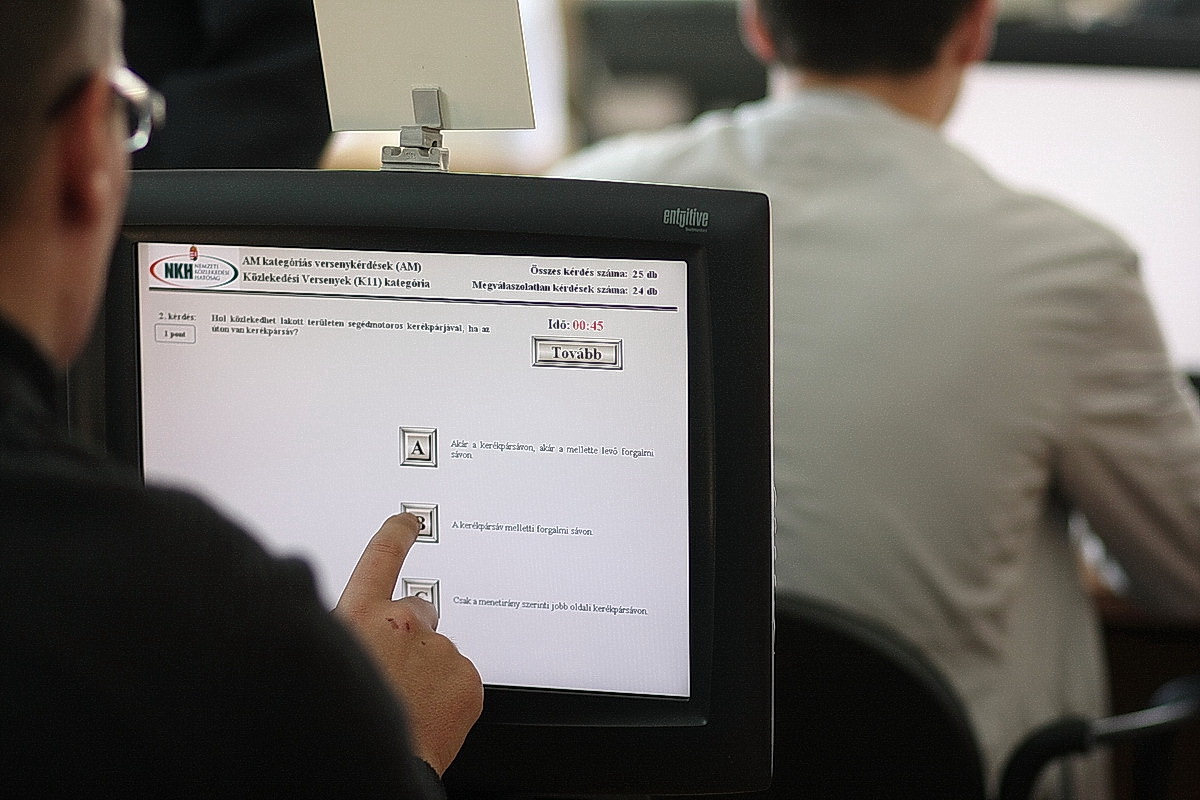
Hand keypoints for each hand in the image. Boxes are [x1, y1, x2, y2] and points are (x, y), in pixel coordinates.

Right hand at [335, 513, 483, 774]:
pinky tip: (423, 718)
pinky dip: (446, 697)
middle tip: (394, 676)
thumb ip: (343, 634)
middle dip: (410, 636)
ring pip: (436, 652)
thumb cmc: (333, 727)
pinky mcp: (467, 678)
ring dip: (425, 672)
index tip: (409, 521)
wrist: (367, 774)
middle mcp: (402, 624)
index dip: (396, 535)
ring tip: (403, 708)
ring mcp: (439, 650)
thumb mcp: (321, 662)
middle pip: (417, 612)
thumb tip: (354, 631)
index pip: (380, 559)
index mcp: (358, 617)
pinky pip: (458, 680)